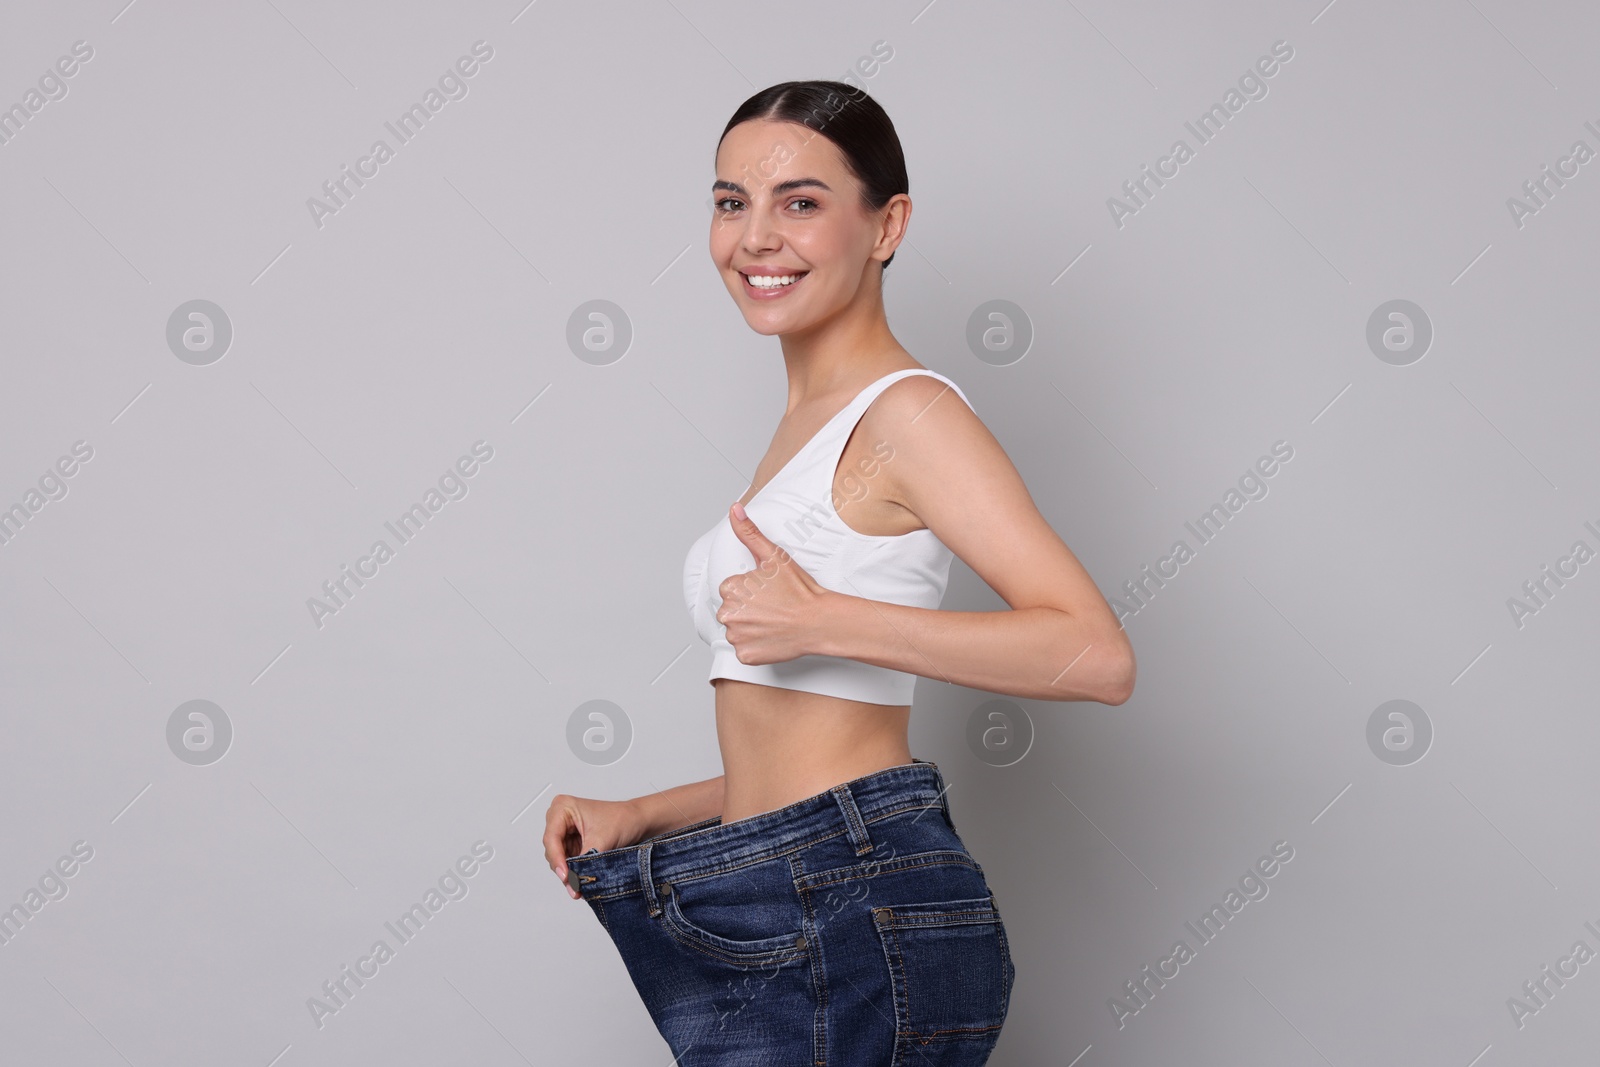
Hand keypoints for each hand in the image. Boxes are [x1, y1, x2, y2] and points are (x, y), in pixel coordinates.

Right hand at [543, 794, 647, 899]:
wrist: (638, 821)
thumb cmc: (622, 819)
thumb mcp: (600, 841)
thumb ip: (583, 862)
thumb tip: (572, 882)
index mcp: (563, 808)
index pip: (552, 838)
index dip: (557, 859)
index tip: (566, 876)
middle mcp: (560, 818)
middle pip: (553, 849)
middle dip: (564, 868)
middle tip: (574, 887)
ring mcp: (566, 831)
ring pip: (559, 858)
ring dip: (569, 873)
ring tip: (579, 887)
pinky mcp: (573, 843)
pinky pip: (567, 861)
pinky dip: (574, 872)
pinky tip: (581, 882)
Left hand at [716, 501, 830, 664]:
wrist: (818, 621)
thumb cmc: (798, 589)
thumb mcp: (773, 557)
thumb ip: (749, 533)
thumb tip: (733, 510)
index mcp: (730, 589)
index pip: (732, 590)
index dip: (752, 591)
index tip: (769, 593)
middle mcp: (727, 614)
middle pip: (732, 610)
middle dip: (749, 609)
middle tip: (774, 607)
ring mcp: (736, 637)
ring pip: (737, 631)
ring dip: (751, 628)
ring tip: (774, 622)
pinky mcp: (745, 656)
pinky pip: (745, 650)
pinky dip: (756, 646)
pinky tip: (772, 637)